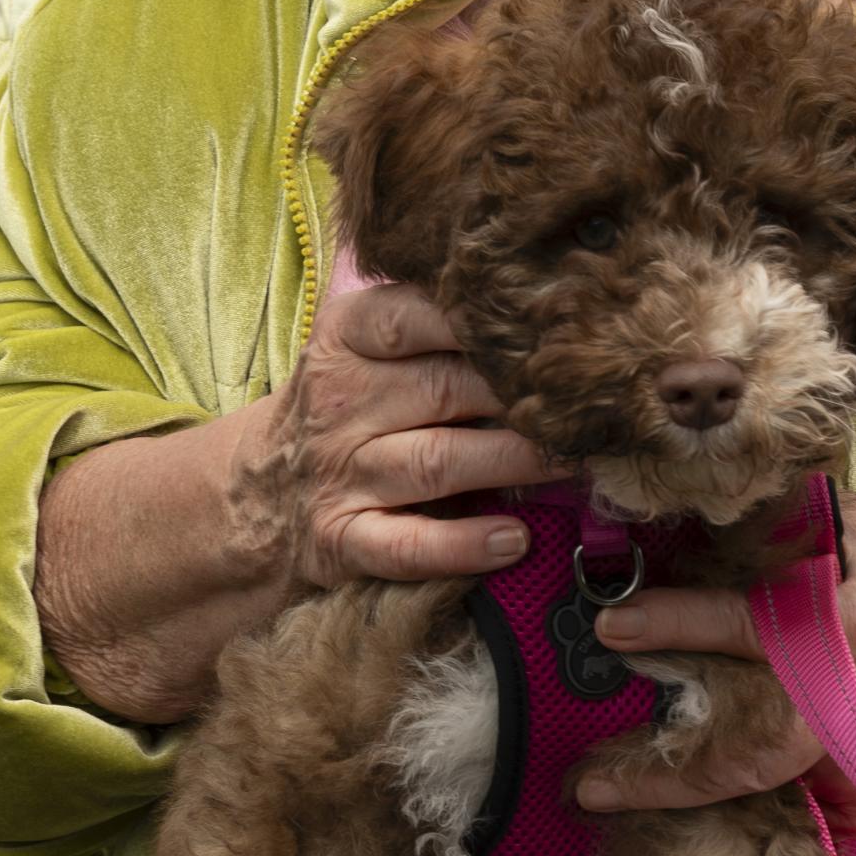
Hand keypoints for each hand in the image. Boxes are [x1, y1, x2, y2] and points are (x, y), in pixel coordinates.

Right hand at [256, 278, 560, 588]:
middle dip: (524, 397)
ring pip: (436, 463)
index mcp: (349, 338)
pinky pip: (405, 544)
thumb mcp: (368, 347)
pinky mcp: (342, 539)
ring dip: (511, 462)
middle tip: (596, 401)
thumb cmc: (349, 406)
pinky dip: (460, 546)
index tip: (559, 327)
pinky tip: (512, 541)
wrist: (259, 492)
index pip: (418, 315)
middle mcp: (342, 401)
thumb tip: (553, 308)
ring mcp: (341, 473)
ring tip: (576, 462)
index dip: (490, 322)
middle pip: (445, 390)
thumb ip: (437, 323)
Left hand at [571, 495, 855, 824]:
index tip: (611, 625)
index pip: (743, 626)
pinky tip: (722, 787)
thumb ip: (810, 523)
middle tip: (591, 782)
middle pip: (740, 748)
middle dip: (660, 773)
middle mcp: (850, 710)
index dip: (672, 623)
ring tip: (624, 788)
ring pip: (767, 781)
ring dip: (699, 784)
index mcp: (847, 634)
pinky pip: (807, 802)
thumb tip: (732, 499)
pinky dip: (769, 791)